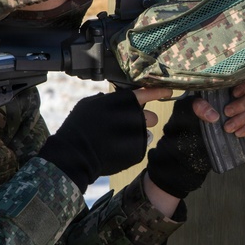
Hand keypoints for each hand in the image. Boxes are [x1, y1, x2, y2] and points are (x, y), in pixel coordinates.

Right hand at [39, 88, 170, 191]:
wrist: (76, 154)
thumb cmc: (79, 126)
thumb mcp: (90, 104)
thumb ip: (110, 101)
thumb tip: (118, 100)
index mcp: (123, 101)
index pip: (148, 93)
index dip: (159, 91)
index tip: (169, 91)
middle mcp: (134, 116)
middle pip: (149, 117)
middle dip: (142, 121)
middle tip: (125, 128)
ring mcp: (138, 135)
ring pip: (145, 133)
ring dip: (136, 135)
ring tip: (117, 141)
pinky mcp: (138, 151)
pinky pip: (138, 147)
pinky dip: (129, 148)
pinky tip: (115, 149)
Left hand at [194, 80, 244, 137]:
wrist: (198, 121)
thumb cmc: (200, 106)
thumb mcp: (196, 104)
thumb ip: (201, 107)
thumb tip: (214, 117)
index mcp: (232, 84)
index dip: (244, 86)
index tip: (234, 94)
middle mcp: (244, 93)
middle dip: (241, 105)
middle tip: (227, 113)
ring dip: (243, 119)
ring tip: (228, 128)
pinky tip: (238, 133)